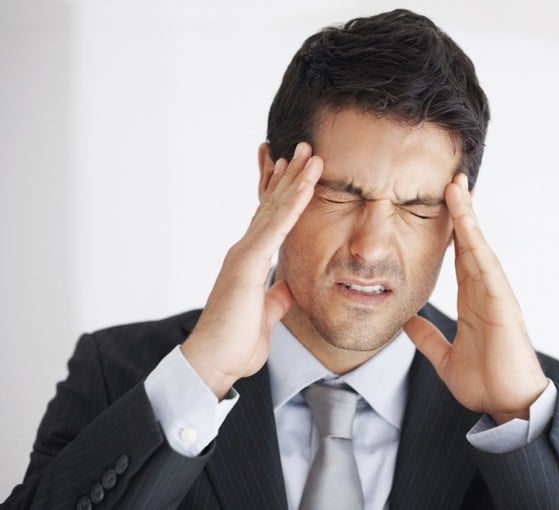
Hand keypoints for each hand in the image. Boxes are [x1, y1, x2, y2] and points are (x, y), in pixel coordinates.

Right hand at [181, 143, 322, 398]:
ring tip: (310, 154)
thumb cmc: (234, 342)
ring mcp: (245, 254)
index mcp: (250, 261)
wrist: (213, 362)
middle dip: (290, 175)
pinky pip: (276, 228)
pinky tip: (305, 185)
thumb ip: (275, 298)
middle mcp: (245, 251)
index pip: (270, 220)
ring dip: (295, 179)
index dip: (283, 194)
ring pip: (275, 208)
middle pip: (272, 205)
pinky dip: (292, 204)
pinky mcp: (248, 264)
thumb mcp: (266, 315)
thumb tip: (286, 287)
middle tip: (305, 149)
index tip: (295, 171)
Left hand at [404, 173, 547, 422]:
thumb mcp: (444, 356)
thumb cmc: (485, 382)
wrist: (508, 406)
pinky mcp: (502, 302)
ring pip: (478, 246)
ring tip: (456, 185)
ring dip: (467, 216)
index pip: (459, 256)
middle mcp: (484, 291)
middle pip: (469, 243)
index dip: (450, 230)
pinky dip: (476, 240)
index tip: (439, 204)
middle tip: (450, 180)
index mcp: (472, 300)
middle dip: (459, 211)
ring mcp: (495, 294)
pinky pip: (486, 265)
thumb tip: (407, 321)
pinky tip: (465, 219)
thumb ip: (427, 338)